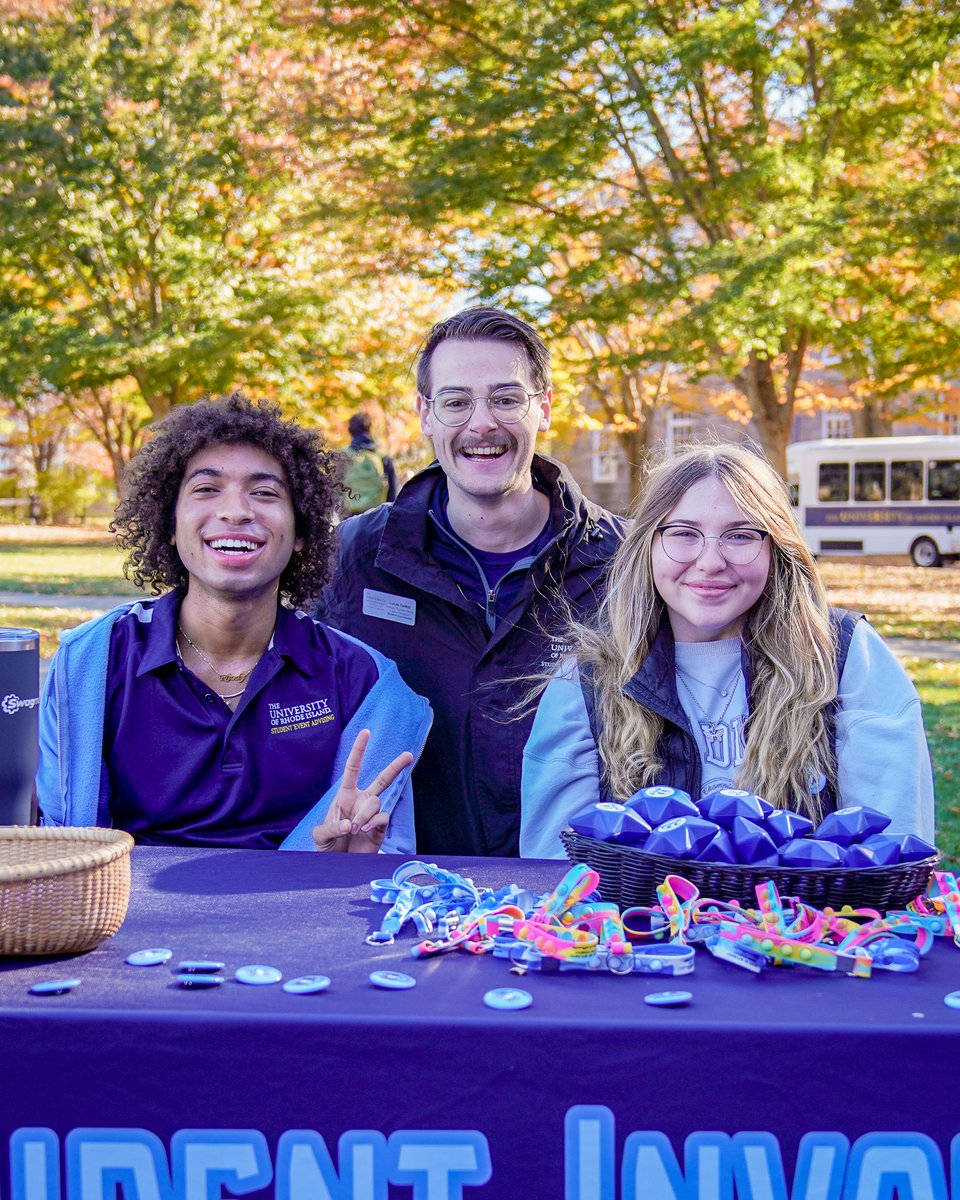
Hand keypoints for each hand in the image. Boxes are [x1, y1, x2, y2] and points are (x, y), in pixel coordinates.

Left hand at [312, 728, 413, 852]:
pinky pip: (383, 817)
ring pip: (376, 802)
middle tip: (409, 755)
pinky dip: (373, 822)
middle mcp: (361, 801)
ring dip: (364, 814)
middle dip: (396, 767)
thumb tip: (350, 824)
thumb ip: (332, 827)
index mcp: (345, 795)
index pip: (353, 768)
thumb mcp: (320, 836)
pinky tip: (364, 830)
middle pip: (382, 779)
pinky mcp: (380, 827)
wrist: (338, 865)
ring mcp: (372, 814)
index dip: (359, 750)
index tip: (366, 732)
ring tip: (354, 828)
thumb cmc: (327, 846)